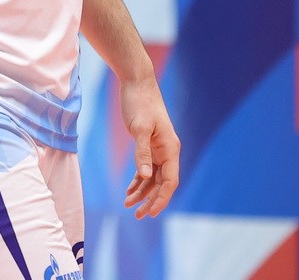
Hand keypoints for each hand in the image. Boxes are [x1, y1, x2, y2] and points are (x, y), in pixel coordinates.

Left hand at [119, 78, 179, 218]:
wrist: (136, 82)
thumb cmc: (140, 102)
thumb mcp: (139, 128)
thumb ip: (142, 152)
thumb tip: (144, 177)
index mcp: (170, 148)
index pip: (170, 181)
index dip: (161, 199)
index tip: (149, 212)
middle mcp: (167, 151)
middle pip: (162, 183)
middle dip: (150, 200)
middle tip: (137, 215)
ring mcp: (158, 149)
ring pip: (153, 178)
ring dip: (142, 192)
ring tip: (128, 205)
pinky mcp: (148, 145)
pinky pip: (146, 168)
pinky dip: (138, 180)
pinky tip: (129, 191)